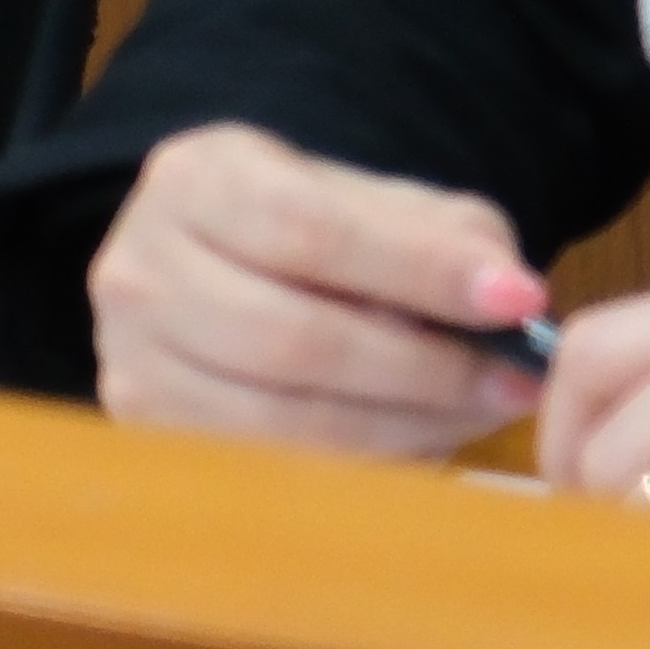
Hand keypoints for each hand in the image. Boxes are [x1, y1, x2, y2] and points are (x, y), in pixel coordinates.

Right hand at [90, 120, 557, 454]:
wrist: (221, 280)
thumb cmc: (315, 243)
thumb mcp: (378, 206)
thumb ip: (447, 234)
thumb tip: (510, 293)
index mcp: (193, 179)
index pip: (306, 228)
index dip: (418, 269)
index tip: (518, 300)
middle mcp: (139, 266)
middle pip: (292, 337)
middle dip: (425, 368)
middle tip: (515, 380)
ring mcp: (131, 358)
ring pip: (284, 417)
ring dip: (407, 426)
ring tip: (480, 412)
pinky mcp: (147, 432)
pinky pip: (274, 469)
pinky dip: (366, 463)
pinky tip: (421, 439)